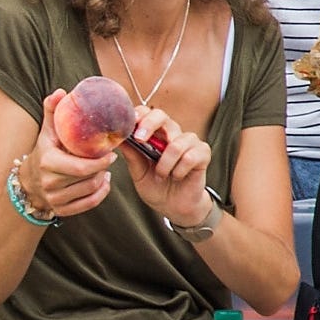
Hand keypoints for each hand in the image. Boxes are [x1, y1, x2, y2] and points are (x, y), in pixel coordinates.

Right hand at [21, 89, 119, 219]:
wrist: (28, 182)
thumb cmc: (43, 152)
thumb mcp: (46, 132)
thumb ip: (53, 111)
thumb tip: (61, 92)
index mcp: (47, 162)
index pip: (81, 167)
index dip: (100, 162)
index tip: (111, 152)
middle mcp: (49, 183)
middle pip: (88, 178)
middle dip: (102, 168)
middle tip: (109, 158)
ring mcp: (55, 199)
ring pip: (90, 191)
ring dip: (102, 180)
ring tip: (105, 169)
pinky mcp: (61, 210)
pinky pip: (88, 204)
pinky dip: (100, 194)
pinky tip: (103, 183)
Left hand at [124, 104, 215, 228]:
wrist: (174, 206)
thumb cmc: (155, 186)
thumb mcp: (138, 172)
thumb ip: (131, 155)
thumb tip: (117, 137)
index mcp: (154, 134)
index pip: (146, 113)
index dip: (138, 115)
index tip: (129, 124)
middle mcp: (171, 133)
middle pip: (161, 115)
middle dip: (149, 125)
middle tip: (140, 140)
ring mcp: (188, 141)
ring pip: (176, 143)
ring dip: (165, 164)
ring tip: (162, 175)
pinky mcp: (202, 153)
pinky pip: (190, 156)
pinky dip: (179, 170)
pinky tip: (177, 176)